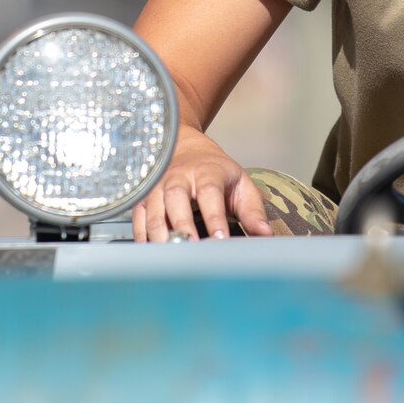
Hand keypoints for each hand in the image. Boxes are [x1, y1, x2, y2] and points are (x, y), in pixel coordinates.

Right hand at [132, 129, 272, 241]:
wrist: (188, 149)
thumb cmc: (218, 173)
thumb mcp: (241, 184)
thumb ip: (253, 211)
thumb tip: (265, 235)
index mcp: (208, 172)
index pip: (210, 193)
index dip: (214, 217)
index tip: (220, 239)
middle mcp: (179, 176)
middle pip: (176, 197)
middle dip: (181, 224)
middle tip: (189, 247)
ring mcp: (159, 185)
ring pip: (153, 207)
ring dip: (158, 231)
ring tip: (166, 253)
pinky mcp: (144, 196)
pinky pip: (138, 215)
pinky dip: (141, 233)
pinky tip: (149, 251)